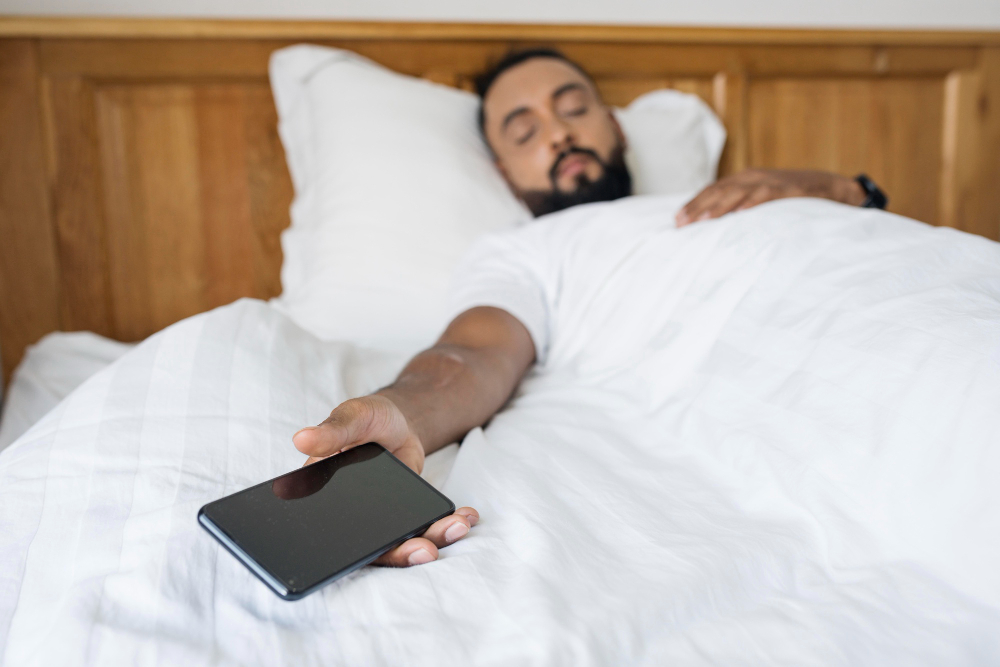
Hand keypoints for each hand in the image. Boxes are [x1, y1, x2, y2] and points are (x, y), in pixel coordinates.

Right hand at [293, 394, 478, 566]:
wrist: (397, 420)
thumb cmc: (366, 419)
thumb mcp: (352, 417)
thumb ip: (332, 430)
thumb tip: (300, 439)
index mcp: (325, 498)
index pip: (330, 536)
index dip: (349, 552)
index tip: (377, 550)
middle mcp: (351, 518)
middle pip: (372, 547)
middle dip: (402, 554)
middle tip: (425, 550)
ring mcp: (382, 520)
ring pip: (402, 543)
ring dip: (431, 540)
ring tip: (454, 529)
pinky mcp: (406, 516)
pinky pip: (423, 529)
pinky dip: (446, 525)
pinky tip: (465, 517)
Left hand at [676, 169, 865, 226]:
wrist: (831, 187)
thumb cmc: (792, 199)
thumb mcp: (763, 201)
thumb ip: (742, 210)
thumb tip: (717, 231)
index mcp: (745, 180)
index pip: (713, 190)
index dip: (694, 204)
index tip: (677, 220)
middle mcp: (753, 178)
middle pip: (719, 191)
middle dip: (698, 206)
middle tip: (681, 223)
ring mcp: (770, 182)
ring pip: (738, 192)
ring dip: (718, 206)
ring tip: (701, 221)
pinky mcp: (788, 189)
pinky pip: (766, 195)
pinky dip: (752, 204)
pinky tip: (739, 214)